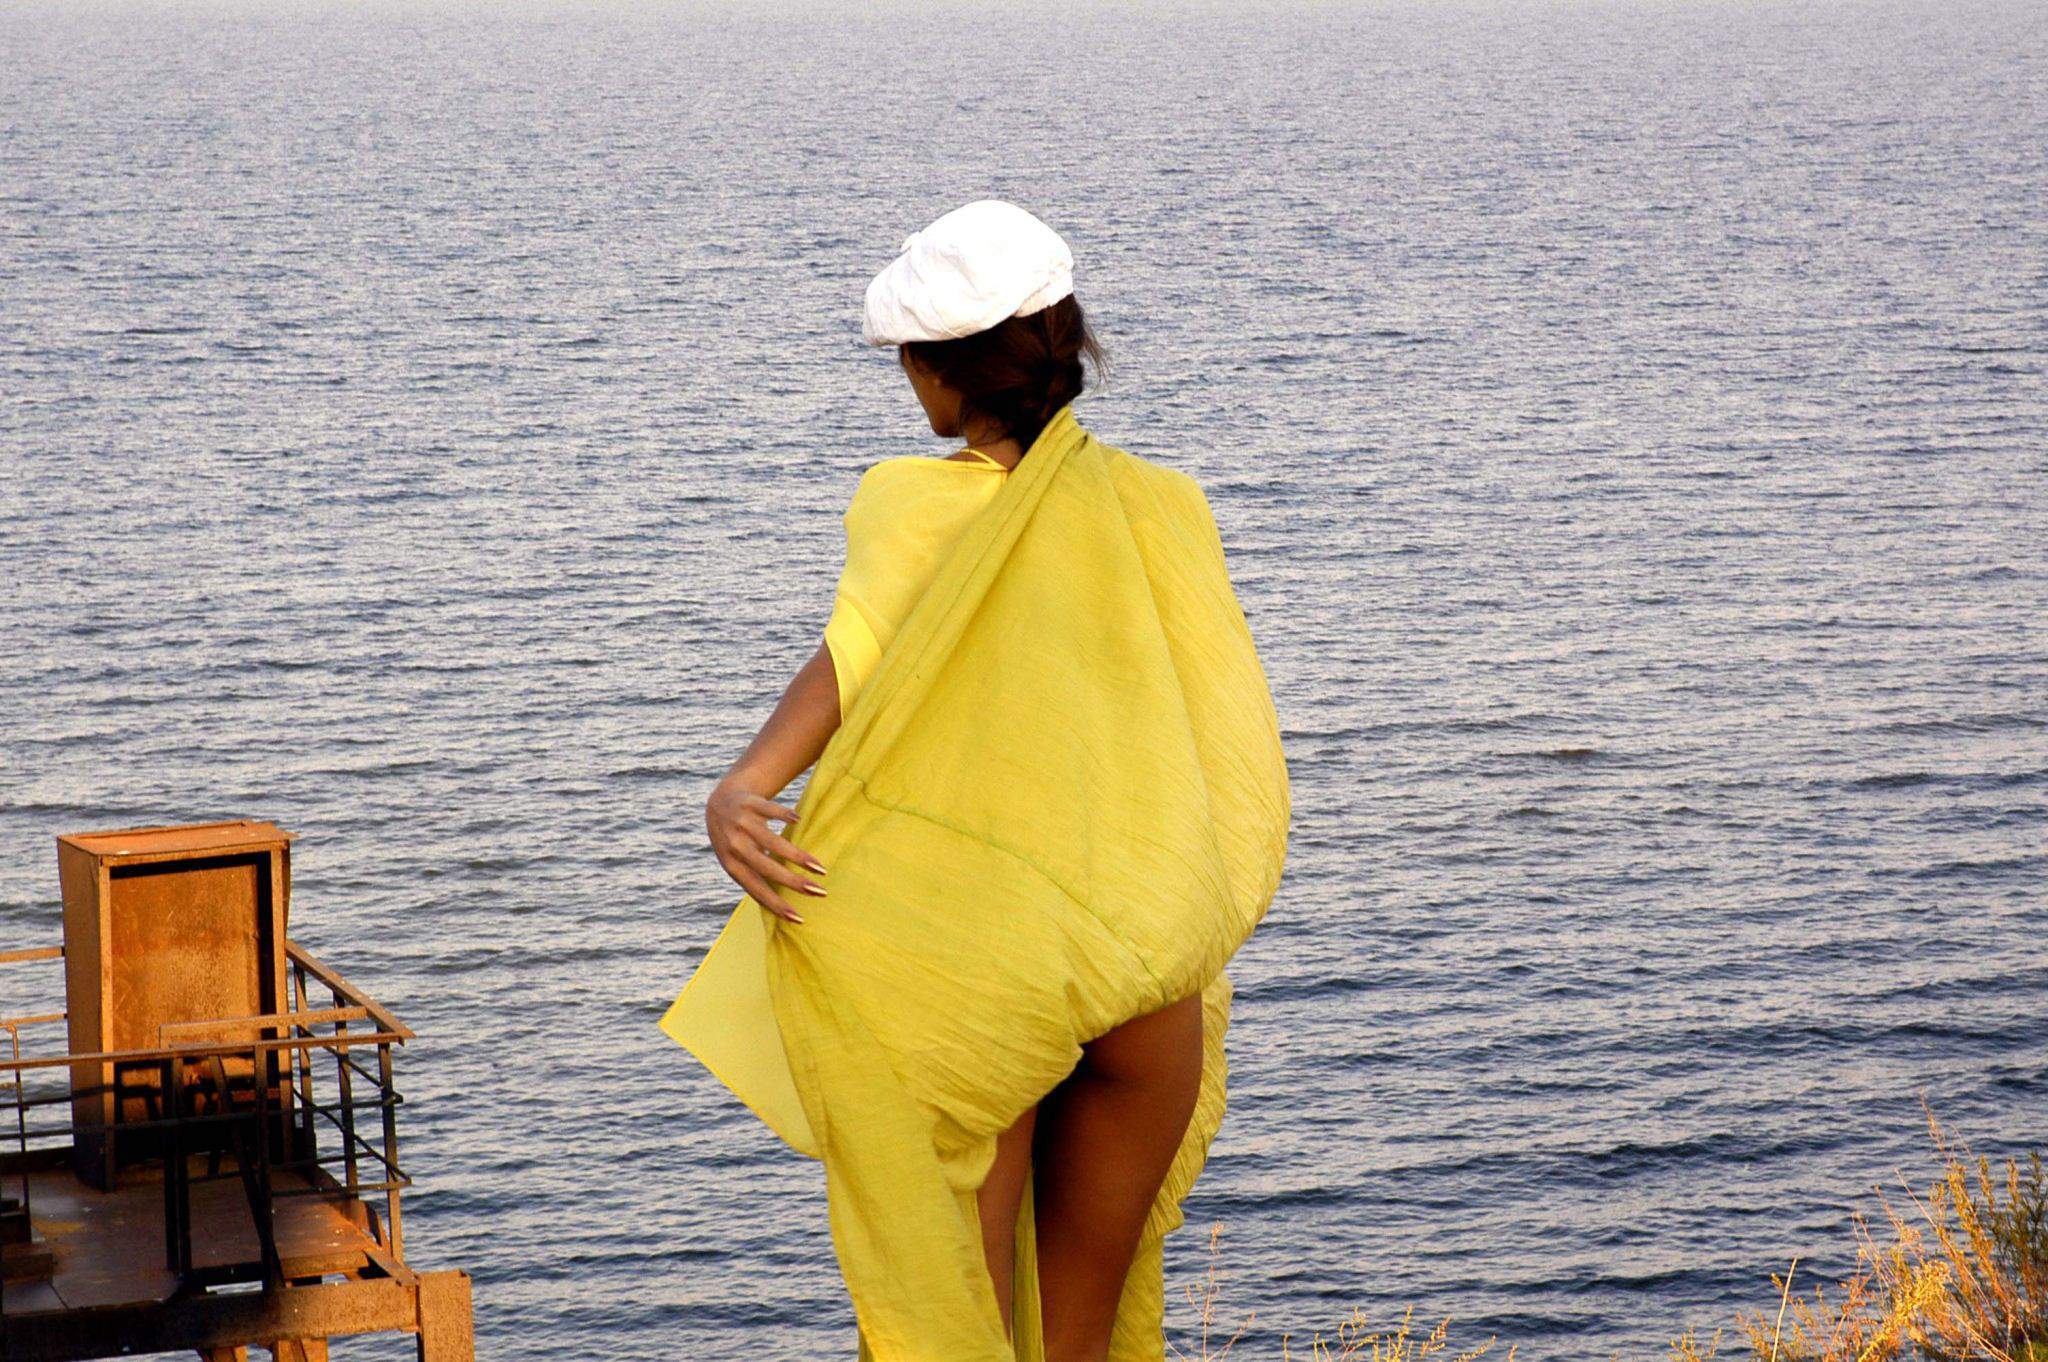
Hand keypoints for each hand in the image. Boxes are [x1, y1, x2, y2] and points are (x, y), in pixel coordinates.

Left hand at [706, 780, 825, 923]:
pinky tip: (798, 820)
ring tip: (819, 867)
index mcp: (732, 864)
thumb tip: (781, 908)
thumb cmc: (736, 839)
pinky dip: (785, 815)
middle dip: (795, 882)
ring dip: (799, 856)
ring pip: (773, 842)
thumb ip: (754, 877)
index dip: (776, 904)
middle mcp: (735, 845)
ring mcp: (742, 824)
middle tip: (819, 892)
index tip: (798, 918)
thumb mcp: (737, 860)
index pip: (756, 889)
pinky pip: (770, 810)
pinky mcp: (750, 803)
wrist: (720, 802)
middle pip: (767, 868)